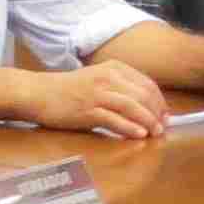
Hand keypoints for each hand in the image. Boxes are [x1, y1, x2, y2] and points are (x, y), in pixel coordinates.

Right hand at [18, 61, 171, 138]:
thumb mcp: (98, 79)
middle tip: (162, 127)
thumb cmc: (68, 90)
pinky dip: (130, 128)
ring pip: (133, 106)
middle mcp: (108, 78)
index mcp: (114, 68)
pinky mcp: (88, 110)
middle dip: (158, 113)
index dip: (160, 101)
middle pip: (144, 95)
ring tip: (155, 133)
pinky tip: (139, 135)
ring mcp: (98, 93)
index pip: (147, 84)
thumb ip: (120, 87)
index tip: (165, 115)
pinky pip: (115, 119)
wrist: (39, 93)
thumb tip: (144, 105)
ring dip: (148, 121)